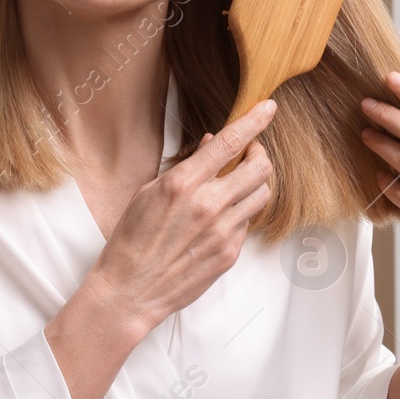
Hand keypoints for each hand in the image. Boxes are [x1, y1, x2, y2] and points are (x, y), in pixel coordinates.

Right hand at [86, 99, 278, 335]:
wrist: (130, 290)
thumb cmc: (132, 240)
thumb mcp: (148, 192)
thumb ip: (186, 167)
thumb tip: (212, 144)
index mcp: (183, 184)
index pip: (231, 143)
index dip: (255, 120)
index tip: (269, 108)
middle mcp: (208, 206)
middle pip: (260, 168)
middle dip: (260, 154)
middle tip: (251, 153)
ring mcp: (223, 232)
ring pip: (261, 195)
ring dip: (253, 183)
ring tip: (236, 185)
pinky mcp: (230, 254)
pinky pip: (247, 223)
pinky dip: (239, 213)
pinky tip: (219, 218)